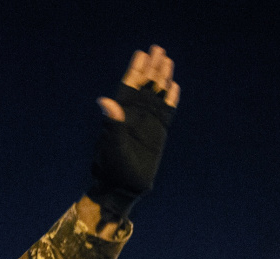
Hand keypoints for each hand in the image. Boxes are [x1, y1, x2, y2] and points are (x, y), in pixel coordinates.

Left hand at [87, 45, 178, 219]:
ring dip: (162, 78)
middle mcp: (135, 116)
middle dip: (151, 68)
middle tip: (158, 49)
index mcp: (122, 115)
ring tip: (167, 60)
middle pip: (146, 86)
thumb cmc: (112, 169)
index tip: (141, 53)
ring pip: (157, 95)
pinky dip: (171, 99)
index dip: (136, 70)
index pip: (130, 86)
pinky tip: (174, 87)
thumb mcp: (112, 144)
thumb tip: (105, 100)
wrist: (121, 189)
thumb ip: (112, 123)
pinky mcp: (158, 134)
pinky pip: (167, 112)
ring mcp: (147, 124)